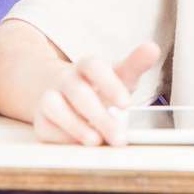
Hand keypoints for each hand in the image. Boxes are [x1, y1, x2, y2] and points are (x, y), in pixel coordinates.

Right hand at [33, 42, 160, 146]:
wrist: (64, 93)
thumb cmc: (99, 87)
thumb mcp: (120, 75)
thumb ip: (136, 64)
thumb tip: (152, 48)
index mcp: (87, 66)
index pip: (94, 66)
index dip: (109, 84)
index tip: (126, 104)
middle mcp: (66, 79)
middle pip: (78, 93)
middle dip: (99, 117)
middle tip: (119, 137)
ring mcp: (50, 97)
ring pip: (53, 105)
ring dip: (74, 125)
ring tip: (95, 141)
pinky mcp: (41, 119)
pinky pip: (44, 126)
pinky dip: (61, 137)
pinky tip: (78, 145)